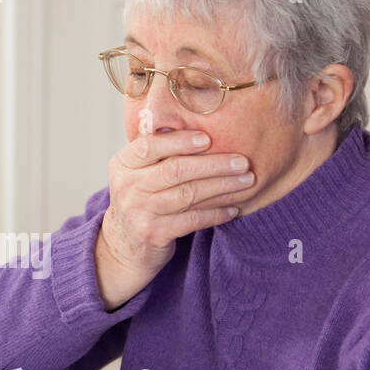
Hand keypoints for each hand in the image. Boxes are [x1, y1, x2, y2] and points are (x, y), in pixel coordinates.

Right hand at [96, 131, 255, 308]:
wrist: (125, 244)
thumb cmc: (140, 198)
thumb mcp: (137, 171)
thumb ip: (158, 151)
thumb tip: (201, 125)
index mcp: (123, 164)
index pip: (149, 146)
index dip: (180, 141)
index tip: (208, 138)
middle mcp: (128, 187)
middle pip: (176, 170)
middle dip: (214, 164)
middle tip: (242, 161)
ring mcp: (140, 212)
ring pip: (188, 195)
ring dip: (222, 187)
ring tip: (247, 181)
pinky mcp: (154, 234)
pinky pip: (192, 220)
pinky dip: (216, 213)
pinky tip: (233, 207)